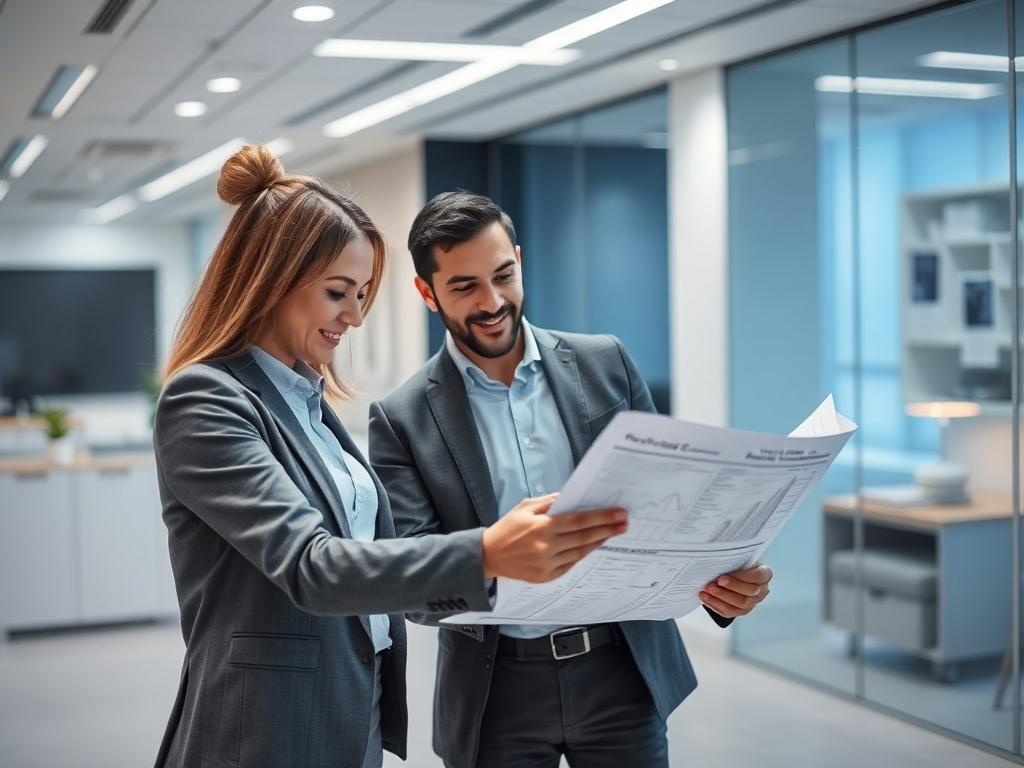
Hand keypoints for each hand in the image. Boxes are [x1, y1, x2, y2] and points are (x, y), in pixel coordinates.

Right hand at [482, 494, 627, 582]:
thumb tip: (573, 499)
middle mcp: (546, 547)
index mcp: (541, 526)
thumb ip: (549, 502)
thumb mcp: (525, 507)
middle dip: (607, 529)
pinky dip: (583, 554)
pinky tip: (592, 545)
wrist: (488, 556)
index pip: (579, 520)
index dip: (601, 517)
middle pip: (584, 537)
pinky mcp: (546, 576)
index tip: (619, 513)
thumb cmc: (507, 528)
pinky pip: (571, 564)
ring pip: (580, 552)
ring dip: (598, 542)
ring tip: (612, 533)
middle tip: (624, 523)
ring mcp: (547, 564)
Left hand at [699, 563, 772, 618]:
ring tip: (707, 590)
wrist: (732, 574)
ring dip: (721, 597)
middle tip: (713, 584)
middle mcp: (762, 590)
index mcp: (765, 574)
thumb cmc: (736, 563)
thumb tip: (718, 554)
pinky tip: (705, 597)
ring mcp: (753, 602)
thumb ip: (733, 558)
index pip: (758, 576)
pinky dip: (715, 605)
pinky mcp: (741, 611)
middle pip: (750, 591)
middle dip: (730, 588)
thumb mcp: (738, 558)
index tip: (723, 577)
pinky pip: (730, 611)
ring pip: (740, 604)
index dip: (741, 577)